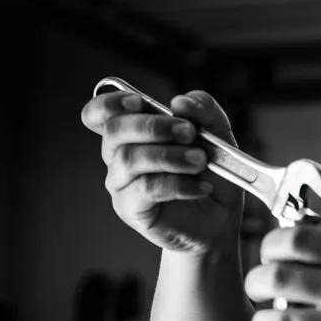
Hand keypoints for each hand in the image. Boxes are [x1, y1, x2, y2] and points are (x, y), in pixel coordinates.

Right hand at [81, 88, 242, 253]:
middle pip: (115, 130)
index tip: (140, 102)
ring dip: (170, 156)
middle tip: (189, 133)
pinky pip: (147, 188)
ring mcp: (122, 183)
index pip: (101, 113)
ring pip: (130, 158)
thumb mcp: (218, 136)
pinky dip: (179, 184)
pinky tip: (201, 187)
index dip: (112, 103)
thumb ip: (204, 111)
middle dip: (154, 126)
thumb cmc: (212, 175)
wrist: (220, 219)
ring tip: (200, 162)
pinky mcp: (131, 208)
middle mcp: (120, 155)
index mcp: (134, 132)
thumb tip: (180, 101)